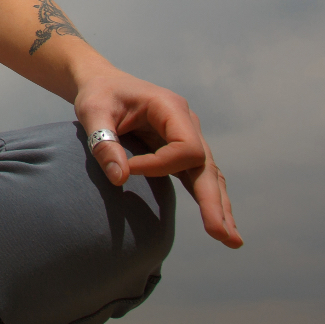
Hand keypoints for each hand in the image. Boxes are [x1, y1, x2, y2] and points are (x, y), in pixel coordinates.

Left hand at [74, 68, 241, 248]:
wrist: (101, 83)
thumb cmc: (97, 94)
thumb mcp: (92, 111)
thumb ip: (104, 141)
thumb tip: (120, 179)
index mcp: (170, 107)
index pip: (184, 147)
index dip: (160, 165)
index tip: (130, 170)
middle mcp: (186, 122)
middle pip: (207, 165)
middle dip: (212, 200)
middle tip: (220, 234)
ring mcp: (187, 136)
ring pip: (209, 175)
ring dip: (218, 206)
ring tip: (232, 240)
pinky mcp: (179, 150)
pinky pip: (199, 176)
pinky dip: (209, 199)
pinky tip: (220, 223)